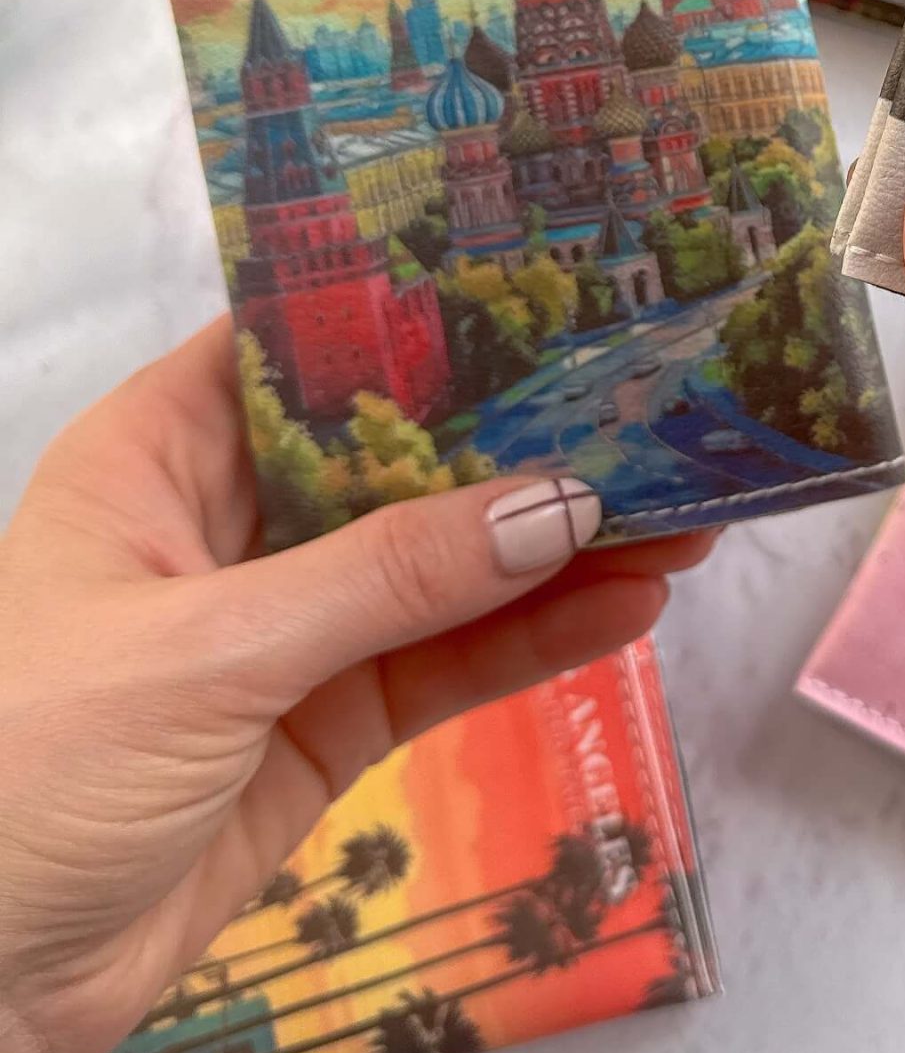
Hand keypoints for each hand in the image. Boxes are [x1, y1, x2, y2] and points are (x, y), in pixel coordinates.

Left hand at [0, 319, 710, 1052]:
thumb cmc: (22, 770)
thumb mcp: (208, 653)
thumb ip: (387, 579)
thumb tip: (558, 503)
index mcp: (158, 457)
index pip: (303, 349)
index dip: (419, 315)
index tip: (549, 282)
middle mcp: (226, 526)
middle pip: (396, 456)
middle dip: (521, 435)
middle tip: (659, 402)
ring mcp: (283, 633)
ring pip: (442, 567)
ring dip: (556, 544)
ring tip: (689, 507)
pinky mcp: (322, 731)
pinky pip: (445, 667)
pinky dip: (536, 640)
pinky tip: (632, 606)